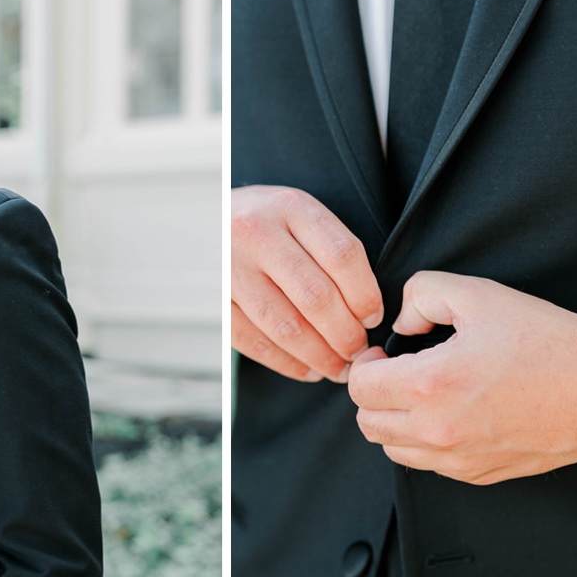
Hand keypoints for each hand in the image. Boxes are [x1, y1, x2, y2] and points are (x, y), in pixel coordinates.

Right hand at [231, 186, 382, 382]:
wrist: (203, 218)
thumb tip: (365, 311)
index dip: (365, 295)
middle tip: (358, 350)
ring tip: (339, 368)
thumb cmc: (264, 221)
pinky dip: (287, 364)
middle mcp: (257, 234)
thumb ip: (330, 249)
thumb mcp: (298, 213)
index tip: (374, 318)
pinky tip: (308, 369)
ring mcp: (230, 268)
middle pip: (316, 297)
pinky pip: (255, 342)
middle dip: (346, 334)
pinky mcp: (215, 300)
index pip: (341, 256)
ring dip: (320, 356)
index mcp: (291, 207)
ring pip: (287, 327)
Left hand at [347, 272, 576, 483]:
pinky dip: (427, 442)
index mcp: (432, 385)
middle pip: (368, 423)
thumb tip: (402, 323)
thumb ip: (421, 295)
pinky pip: (429, 465)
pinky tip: (451, 414)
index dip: (365, 364)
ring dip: (396, 421)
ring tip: (423, 394)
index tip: (383, 354)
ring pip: (394, 450)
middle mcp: (439, 431)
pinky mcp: (479, 474)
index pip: (360, 386)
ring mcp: (459, 459)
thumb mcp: (478, 293)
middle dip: (374, 394)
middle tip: (398, 372)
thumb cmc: (546, 340)